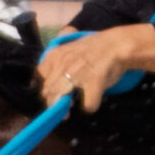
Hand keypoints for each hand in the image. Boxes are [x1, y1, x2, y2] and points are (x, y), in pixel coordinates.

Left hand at [35, 23, 154, 113]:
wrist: (116, 45)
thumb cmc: (93, 49)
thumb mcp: (66, 49)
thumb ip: (53, 61)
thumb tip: (38, 77)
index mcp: (54, 55)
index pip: (38, 78)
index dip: (43, 89)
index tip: (50, 95)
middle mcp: (62, 65)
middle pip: (47, 93)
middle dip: (53, 104)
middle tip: (61, 108)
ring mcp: (77, 74)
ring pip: (60, 100)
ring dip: (65, 109)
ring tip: (71, 110)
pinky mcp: (93, 83)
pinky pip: (88, 104)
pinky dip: (90, 106)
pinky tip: (92, 100)